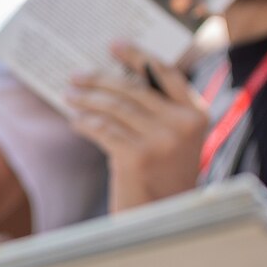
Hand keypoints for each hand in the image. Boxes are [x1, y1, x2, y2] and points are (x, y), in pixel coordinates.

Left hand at [65, 44, 207, 210]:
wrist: (163, 220)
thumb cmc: (163, 178)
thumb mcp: (173, 140)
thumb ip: (158, 110)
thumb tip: (118, 78)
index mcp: (197, 114)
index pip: (166, 73)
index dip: (138, 56)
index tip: (114, 45)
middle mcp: (183, 124)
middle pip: (134, 89)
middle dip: (100, 79)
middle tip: (77, 75)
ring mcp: (162, 141)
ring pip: (115, 107)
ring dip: (87, 100)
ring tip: (69, 96)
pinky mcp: (137, 157)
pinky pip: (104, 130)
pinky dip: (86, 123)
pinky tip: (76, 122)